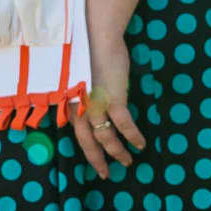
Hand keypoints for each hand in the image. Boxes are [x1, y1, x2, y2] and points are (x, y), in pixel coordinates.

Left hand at [70, 38, 146, 176]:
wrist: (98, 35)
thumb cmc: (89, 50)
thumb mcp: (78, 76)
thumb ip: (82, 93)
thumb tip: (91, 100)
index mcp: (70, 103)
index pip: (77, 133)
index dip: (86, 148)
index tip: (94, 158)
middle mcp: (79, 109)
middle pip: (88, 142)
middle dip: (98, 160)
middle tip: (105, 174)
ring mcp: (96, 106)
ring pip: (106, 138)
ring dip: (118, 152)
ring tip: (128, 161)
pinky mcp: (114, 100)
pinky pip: (125, 126)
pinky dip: (133, 137)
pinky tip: (141, 144)